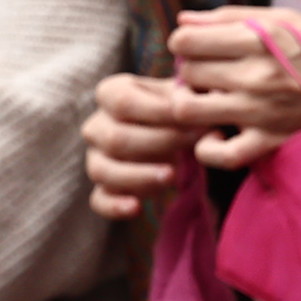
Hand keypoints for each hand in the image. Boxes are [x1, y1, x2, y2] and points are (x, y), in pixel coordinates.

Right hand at [85, 71, 202, 217]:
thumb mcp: (193, 93)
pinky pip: (99, 200)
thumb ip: (196, 94)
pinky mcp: (105, 188)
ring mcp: (97, 159)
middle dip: (159, 142)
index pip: (122, 101)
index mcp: (113, 93)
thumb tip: (204, 100)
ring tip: (172, 176)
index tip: (192, 118)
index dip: (158, 111)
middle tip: (194, 144)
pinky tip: (136, 207)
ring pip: (104, 170)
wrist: (186, 132)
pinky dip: (115, 206)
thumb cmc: (188, 106)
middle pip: (115, 138)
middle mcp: (98, 126)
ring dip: (139, 175)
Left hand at [167, 8, 300, 170]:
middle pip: (186, 73)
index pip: (185, 40)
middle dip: (192, 69)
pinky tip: (218, 131)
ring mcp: (258, 113)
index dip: (186, 41)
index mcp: (260, 38)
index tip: (200, 46)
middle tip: (210, 72)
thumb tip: (184, 19)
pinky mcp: (267, 143)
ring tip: (208, 99)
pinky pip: (214, 153)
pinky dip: (206, 145)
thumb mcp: (288, 19)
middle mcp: (255, 75)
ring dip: (190, 103)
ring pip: (186, 110)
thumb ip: (234, 17)